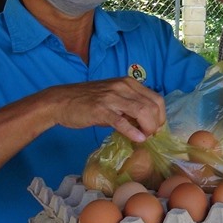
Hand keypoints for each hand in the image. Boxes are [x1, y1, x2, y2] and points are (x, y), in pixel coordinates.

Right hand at [41, 77, 165, 142]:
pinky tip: (138, 139)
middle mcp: (123, 86)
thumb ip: (130, 107)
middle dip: (157, 123)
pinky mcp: (100, 109)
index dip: (161, 116)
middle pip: (153, 105)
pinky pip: (122, 121)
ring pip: (142, 111)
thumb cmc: (87, 101)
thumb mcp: (113, 98)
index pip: (156, 98)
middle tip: (152, 135)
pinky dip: (132, 131)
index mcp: (129, 83)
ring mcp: (112, 97)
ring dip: (148, 127)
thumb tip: (145, 124)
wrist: (60, 101)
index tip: (157, 128)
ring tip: (146, 137)